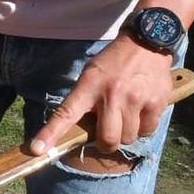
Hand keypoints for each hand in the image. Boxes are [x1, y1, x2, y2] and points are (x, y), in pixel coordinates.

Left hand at [28, 37, 177, 155]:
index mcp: (89, 86)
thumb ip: (84, 100)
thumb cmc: (114, 63)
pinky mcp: (156, 103)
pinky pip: (147, 131)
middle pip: (107, 139)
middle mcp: (112, 95)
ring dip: (125, 134)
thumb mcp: (91, 74)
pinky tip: (140, 112)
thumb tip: (80, 131)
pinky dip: (142, 128)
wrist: (146, 43)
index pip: (65, 114)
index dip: (51, 134)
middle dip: (105, 143)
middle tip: (107, 132)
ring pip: (128, 138)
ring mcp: (135, 100)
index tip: (37, 150)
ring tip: (125, 115)